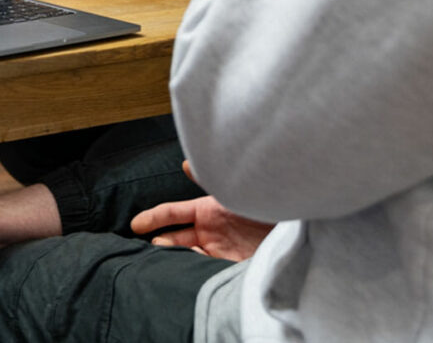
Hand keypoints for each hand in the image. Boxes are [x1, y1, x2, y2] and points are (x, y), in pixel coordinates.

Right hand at [130, 162, 272, 261]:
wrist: (297, 230)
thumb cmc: (264, 204)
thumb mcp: (236, 189)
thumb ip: (211, 177)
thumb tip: (188, 163)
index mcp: (205, 210)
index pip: (171, 213)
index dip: (151, 218)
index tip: (134, 224)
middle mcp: (209, 231)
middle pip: (174, 238)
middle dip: (160, 242)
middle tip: (152, 247)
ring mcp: (219, 251)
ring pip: (187, 256)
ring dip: (177, 257)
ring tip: (170, 257)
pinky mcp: (232, 268)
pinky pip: (206, 270)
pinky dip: (195, 268)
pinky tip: (194, 265)